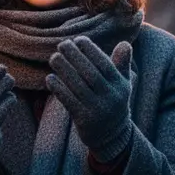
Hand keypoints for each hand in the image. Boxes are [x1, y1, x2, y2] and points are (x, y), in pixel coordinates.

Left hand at [46, 37, 133, 162]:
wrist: (111, 135)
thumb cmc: (113, 101)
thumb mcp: (122, 84)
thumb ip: (122, 64)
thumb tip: (124, 43)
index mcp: (121, 86)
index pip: (105, 64)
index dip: (91, 50)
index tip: (78, 39)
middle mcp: (111, 97)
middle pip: (91, 73)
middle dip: (76, 57)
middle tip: (62, 44)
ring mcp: (98, 109)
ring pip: (78, 86)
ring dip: (64, 70)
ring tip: (54, 57)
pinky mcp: (84, 120)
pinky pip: (69, 101)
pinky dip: (59, 89)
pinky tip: (50, 78)